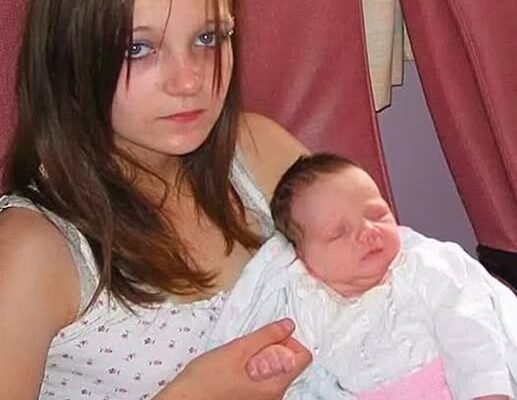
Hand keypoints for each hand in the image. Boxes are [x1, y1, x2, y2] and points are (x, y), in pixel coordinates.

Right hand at [164, 319, 311, 399]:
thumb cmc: (205, 381)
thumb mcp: (237, 349)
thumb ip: (266, 336)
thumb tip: (288, 325)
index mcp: (274, 386)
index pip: (303, 358)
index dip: (290, 341)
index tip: (273, 337)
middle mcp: (273, 398)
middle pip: (289, 365)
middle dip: (274, 349)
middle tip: (250, 345)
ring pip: (275, 372)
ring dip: (262, 359)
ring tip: (239, 357)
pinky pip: (263, 382)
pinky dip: (254, 370)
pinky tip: (234, 368)